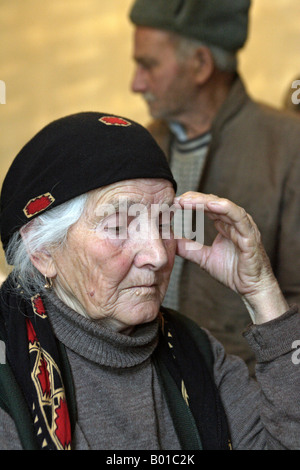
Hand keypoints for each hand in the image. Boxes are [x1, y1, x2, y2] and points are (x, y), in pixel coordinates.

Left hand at [174, 192, 288, 323]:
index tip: (172, 204)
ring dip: (205, 201)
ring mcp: (244, 226)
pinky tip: (210, 204)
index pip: (206, 206)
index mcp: (225, 224)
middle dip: (194, 199)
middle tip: (176, 200)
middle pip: (213, 202)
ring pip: (224, 206)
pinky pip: (238, 217)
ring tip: (187, 200)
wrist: (251, 288)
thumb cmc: (233, 272)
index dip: (190, 203)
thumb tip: (170, 241)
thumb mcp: (204, 258)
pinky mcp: (250, 235)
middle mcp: (235, 222)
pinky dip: (225, 208)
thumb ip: (188, 248)